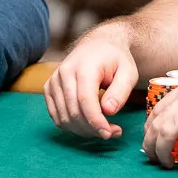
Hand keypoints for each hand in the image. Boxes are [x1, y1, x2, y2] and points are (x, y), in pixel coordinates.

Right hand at [44, 23, 137, 139]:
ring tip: (103, 128)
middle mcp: (64, 73)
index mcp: (84, 67)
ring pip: (63, 117)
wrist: (98, 44)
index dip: (96, 121)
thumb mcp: (128, 72)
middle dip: (92, 129)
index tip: (109, 133)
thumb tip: (108, 111)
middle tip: (112, 132)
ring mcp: (53, 80)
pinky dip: (71, 126)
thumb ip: (121, 91)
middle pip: (73, 112)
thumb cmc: (116, 59)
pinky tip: (88, 124)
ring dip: (83, 130)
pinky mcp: (49, 88)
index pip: (85, 101)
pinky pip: (56, 116)